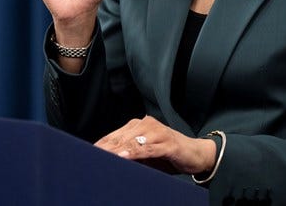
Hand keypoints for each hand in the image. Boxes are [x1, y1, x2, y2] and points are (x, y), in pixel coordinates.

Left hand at [94, 116, 216, 175]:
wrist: (197, 154)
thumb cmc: (169, 155)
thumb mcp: (146, 156)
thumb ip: (130, 154)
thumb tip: (110, 161)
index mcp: (139, 125)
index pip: (115, 135)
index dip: (101, 144)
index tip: (87, 153)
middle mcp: (147, 125)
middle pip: (121, 137)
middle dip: (106, 148)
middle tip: (92, 156)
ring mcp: (158, 132)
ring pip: (133, 142)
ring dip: (118, 150)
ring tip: (104, 156)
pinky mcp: (168, 143)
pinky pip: (148, 148)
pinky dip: (136, 153)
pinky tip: (125, 156)